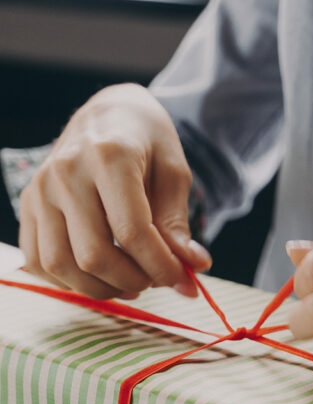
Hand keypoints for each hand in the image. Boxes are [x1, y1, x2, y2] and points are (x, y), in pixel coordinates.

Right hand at [19, 83, 211, 299]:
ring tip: (130, 283)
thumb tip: (193, 269)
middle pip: (93, 255)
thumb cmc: (147, 142)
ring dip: (100, 288)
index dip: (160, 267)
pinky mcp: (28, 205)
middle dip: (133, 281)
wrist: (107, 114)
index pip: (132, 232)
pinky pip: (38, 261)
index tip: (182, 280)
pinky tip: (98, 277)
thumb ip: (177, 223)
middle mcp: (66, 172)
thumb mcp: (174, 173)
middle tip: (155, 280)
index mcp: (109, 156)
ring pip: (61, 265)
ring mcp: (40, 189)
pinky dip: (68, 282)